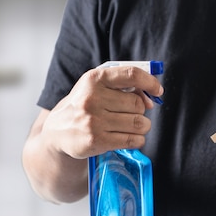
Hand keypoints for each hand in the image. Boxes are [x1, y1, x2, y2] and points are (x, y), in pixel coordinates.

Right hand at [42, 66, 163, 158]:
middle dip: (141, 110)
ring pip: (139, 123)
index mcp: (94, 79)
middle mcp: (93, 98)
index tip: (158, 90)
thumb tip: (151, 99)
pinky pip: (133, 140)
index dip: (150, 82)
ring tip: (131, 126)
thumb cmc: (84, 107)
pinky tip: (129, 137)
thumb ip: (123, 87)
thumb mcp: (96, 88)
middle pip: (138, 104)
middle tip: (131, 114)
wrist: (58, 132)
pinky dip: (137, 140)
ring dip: (142, 126)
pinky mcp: (97, 140)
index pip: (131, 75)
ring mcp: (94, 120)